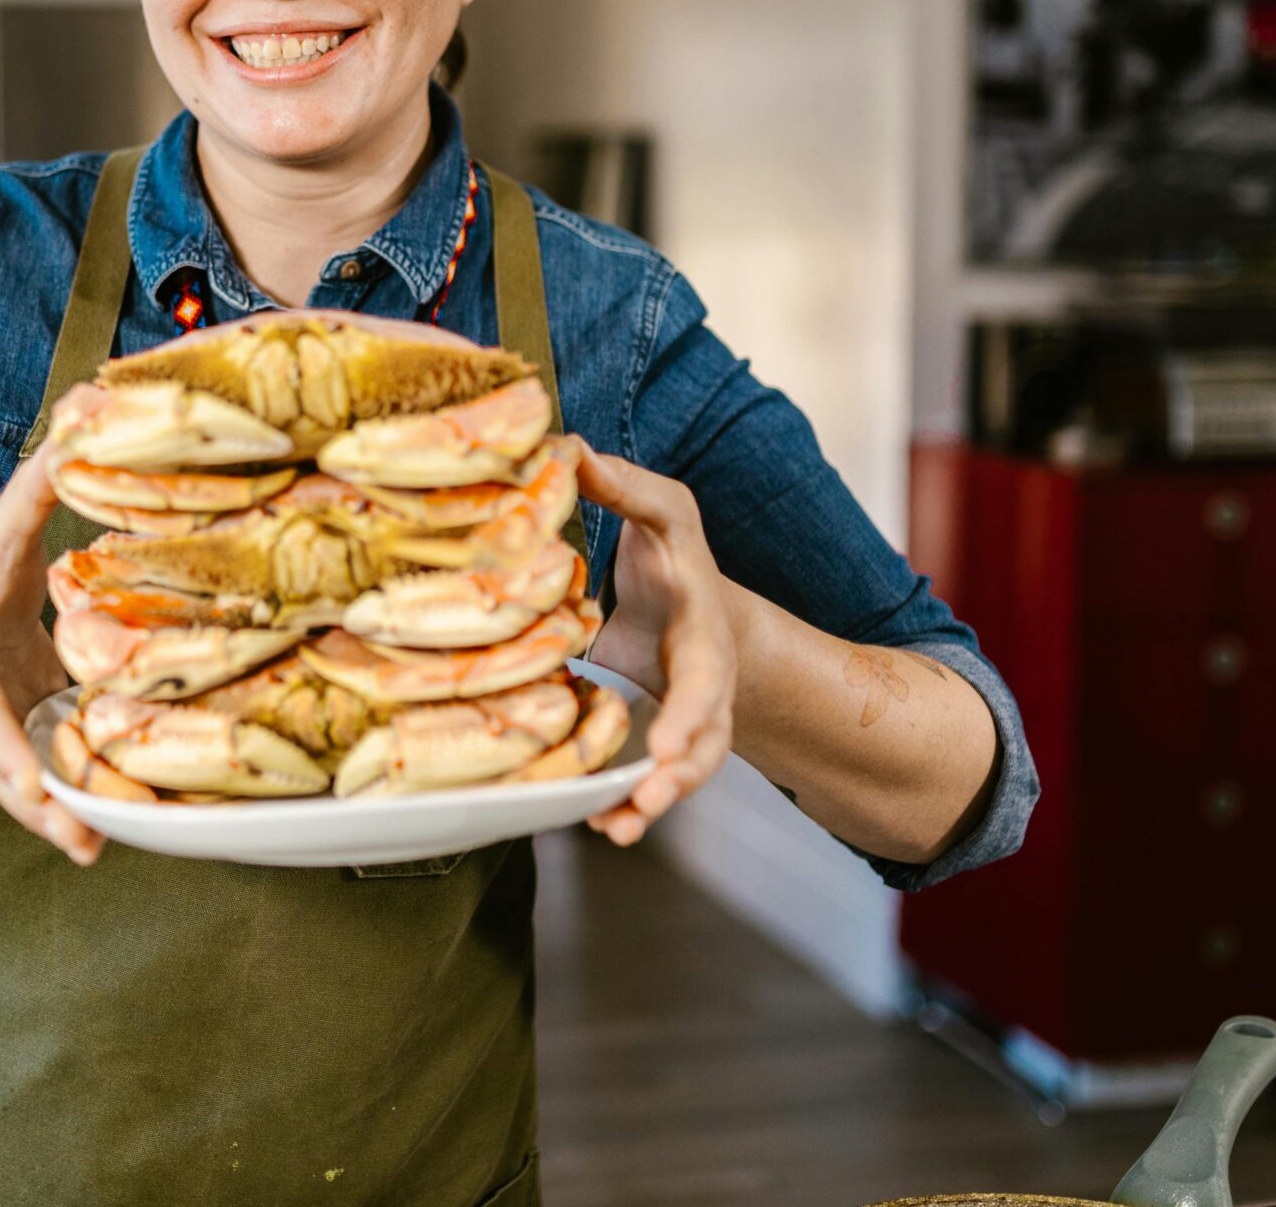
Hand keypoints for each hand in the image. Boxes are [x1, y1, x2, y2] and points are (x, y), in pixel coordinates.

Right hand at [0, 445, 102, 864]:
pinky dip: (74, 811)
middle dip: (35, 804)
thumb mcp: (2, 531)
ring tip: (99, 846)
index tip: (27, 781)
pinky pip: (44, 789)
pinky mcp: (20, 759)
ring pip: (20, 793)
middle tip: (80, 836)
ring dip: (58, 820)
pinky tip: (115, 833)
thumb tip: (85, 413)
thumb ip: (40, 484)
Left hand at [571, 439, 738, 845]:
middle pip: (707, 741)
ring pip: (684, 774)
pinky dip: (628, 809)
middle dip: (680, 774)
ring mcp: (686, 721)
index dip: (690, 711)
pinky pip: (651, 784)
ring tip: (617, 827)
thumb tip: (567, 448)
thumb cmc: (676, 560)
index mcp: (703, 630)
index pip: (705, 673)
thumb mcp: (661, 513)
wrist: (699, 610)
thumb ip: (624, 487)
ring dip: (653, 804)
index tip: (664, 744)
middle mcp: (704, 685)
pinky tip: (598, 826)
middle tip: (649, 798)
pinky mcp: (656, 742)